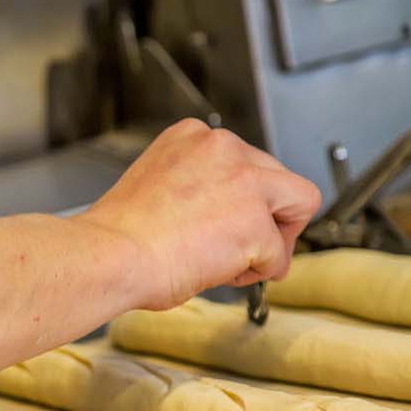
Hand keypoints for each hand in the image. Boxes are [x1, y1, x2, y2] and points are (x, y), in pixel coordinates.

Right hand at [83, 118, 319, 309]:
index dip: (243, 199)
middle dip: (270, 217)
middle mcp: (225, 147)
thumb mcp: (162, 185)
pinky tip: (224, 274)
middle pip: (281, 177)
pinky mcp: (255, 220)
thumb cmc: (121, 235)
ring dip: (273, 240)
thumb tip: (228, 217)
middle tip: (246, 248)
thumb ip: (201, 187)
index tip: (228, 222)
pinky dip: (260, 272)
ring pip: (300, 203)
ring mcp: (245, 180)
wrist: (110, 255)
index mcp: (195, 137)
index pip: (247, 161)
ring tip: (234, 262)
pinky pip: (279, 254)